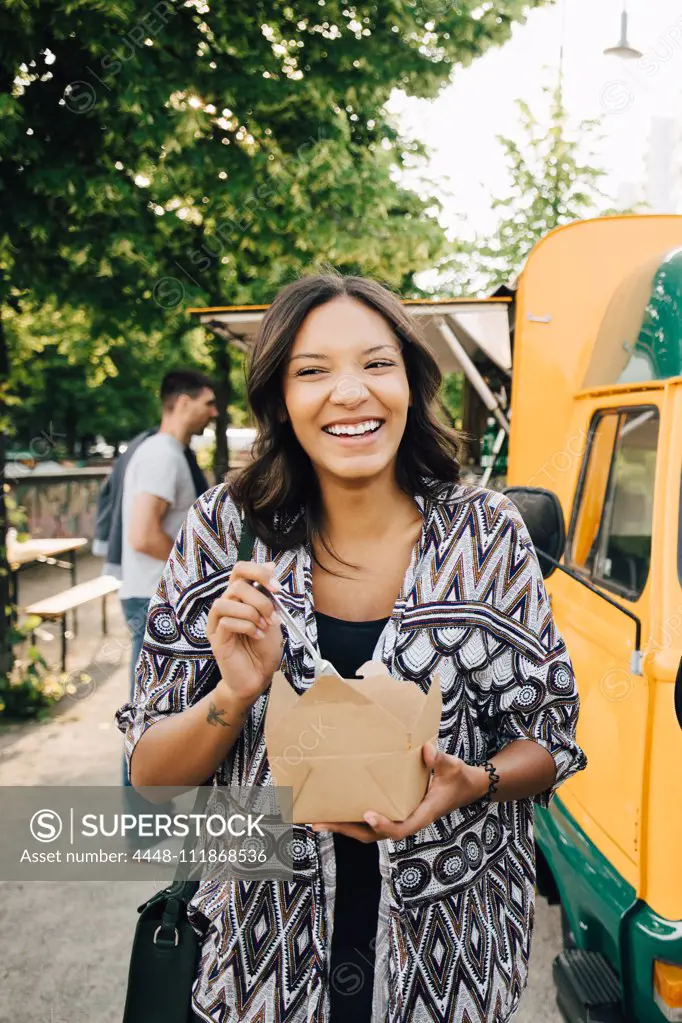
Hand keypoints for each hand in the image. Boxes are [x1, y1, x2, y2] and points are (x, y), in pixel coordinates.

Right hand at [206, 560, 284, 704]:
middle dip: (261, 600)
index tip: (276, 587)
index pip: (240, 569)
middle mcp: (226, 604)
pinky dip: (246, 626)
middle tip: (273, 618)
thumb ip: (269, 593)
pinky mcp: (215, 638)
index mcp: (240, 596)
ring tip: (263, 628)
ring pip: (226, 601)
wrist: (258, 676)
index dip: (258, 572)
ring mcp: (217, 621)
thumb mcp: (272, 615)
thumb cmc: (264, 647)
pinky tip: (256, 636)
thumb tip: (271, 565)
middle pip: (237, 584)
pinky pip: (225, 622)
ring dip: (251, 613)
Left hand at [311, 743, 488, 842]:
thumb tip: (426, 750)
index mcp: (423, 814)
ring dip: (344, 827)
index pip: (402, 828)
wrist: (464, 788)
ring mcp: (399, 818)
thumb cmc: (457, 777)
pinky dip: (351, 820)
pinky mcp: (394, 813)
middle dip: (348, 830)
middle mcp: (407, 820)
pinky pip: (369, 822)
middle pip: (375, 834)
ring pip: (368, 831)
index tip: (368, 815)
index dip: (385, 825)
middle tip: (320, 823)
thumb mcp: (452, 767)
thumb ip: (440, 760)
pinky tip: (334, 811)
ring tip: (317, 820)